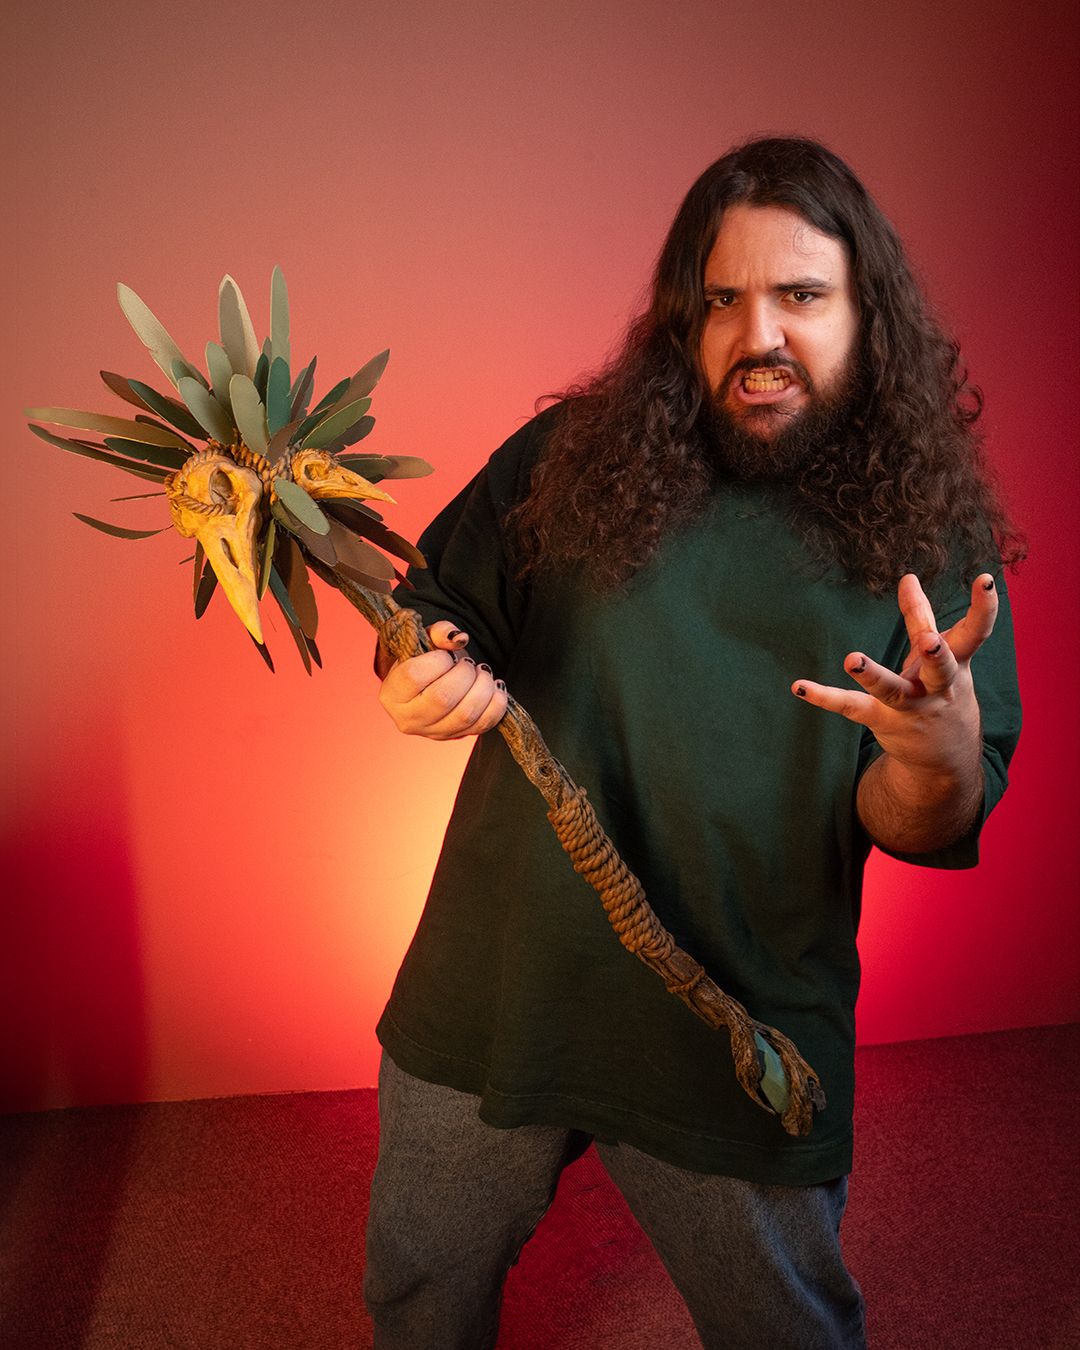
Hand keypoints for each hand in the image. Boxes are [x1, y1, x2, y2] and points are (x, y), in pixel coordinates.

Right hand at [379, 620, 508, 739]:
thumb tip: (459, 638)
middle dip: (464, 674)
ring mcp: (433, 733)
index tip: (447, 655)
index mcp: (392, 694)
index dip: (437, 661)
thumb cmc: (424, 660)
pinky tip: (494, 687)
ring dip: (483, 687)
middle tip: (468, 663)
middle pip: (443, 698)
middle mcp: (408, 719)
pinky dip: (496, 704)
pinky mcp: (456, 737)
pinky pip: (483, 725)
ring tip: (482, 673)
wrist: (430, 685)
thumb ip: (439, 632)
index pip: (414, 676)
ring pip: (465, 715)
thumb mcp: (424, 640)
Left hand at [791, 573, 997, 780]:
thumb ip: (921, 617)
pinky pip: (851, 707)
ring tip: (853, 660)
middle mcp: (939, 687)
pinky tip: (800, 686)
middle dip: (938, 655)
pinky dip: (824, 697)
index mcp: (958, 664)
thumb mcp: (938, 655)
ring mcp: (911, 706)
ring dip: (873, 676)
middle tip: (930, 640)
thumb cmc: (940, 691)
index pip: (975, 633)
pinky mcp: (882, 721)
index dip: (983, 607)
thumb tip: (908, 577)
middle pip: (942, 669)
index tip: (985, 579)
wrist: (946, 758)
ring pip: (893, 691)